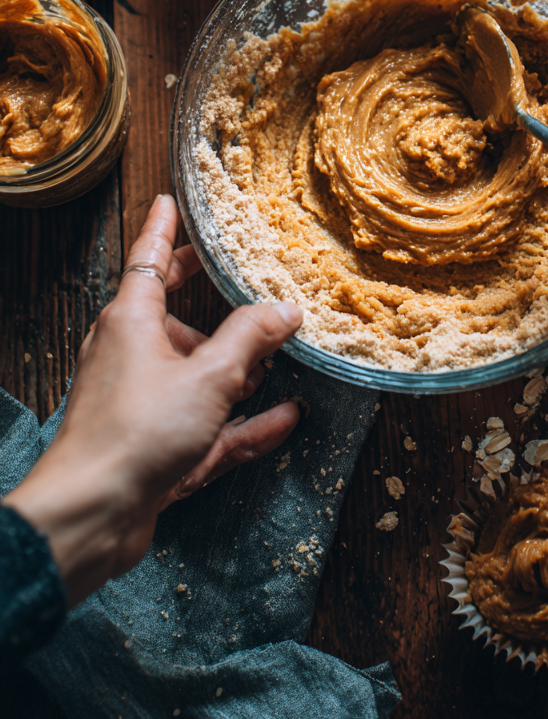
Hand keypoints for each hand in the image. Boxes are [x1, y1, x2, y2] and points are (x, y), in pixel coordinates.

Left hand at [5, 196, 302, 606]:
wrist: (92, 515)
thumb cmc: (134, 433)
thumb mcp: (208, 376)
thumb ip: (250, 339)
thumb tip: (284, 309)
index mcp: (130, 322)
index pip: (148, 259)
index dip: (163, 229)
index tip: (169, 202)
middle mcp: (131, 355)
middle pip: (172, 314)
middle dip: (207, 298)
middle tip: (231, 276)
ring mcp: (143, 403)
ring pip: (195, 373)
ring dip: (235, 368)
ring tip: (278, 360)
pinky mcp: (155, 447)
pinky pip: (209, 423)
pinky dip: (245, 421)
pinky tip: (285, 418)